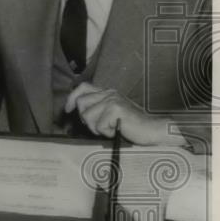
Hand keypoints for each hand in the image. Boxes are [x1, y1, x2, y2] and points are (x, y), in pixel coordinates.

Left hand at [65, 83, 185, 146]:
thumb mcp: (110, 113)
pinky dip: (106, 133)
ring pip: (87, 116)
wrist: (152, 130)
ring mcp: (112, 100)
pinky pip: (98, 126)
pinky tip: (117, 130)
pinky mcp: (116, 109)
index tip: (67, 110)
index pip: (82, 87)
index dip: (72, 98)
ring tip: (111, 128)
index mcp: (107, 92)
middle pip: (81, 103)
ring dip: (96, 128)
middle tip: (100, 126)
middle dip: (86, 119)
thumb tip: (75, 109)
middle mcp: (109, 93)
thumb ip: (96, 108)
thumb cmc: (130, 125)